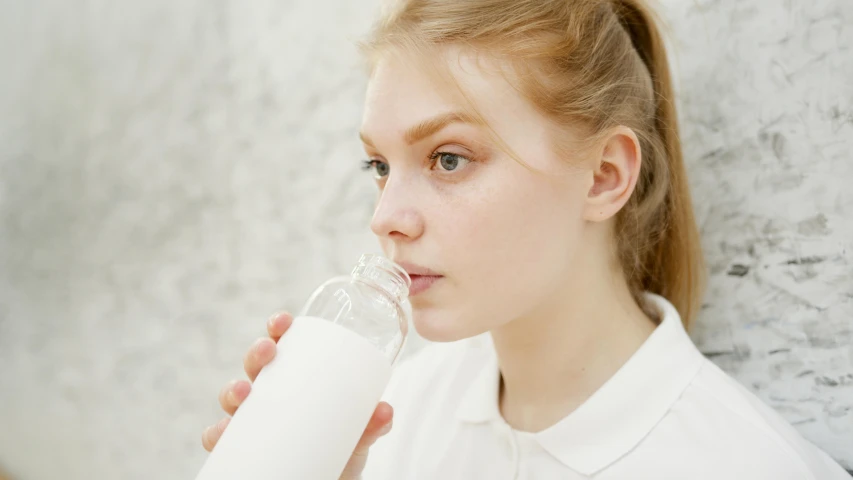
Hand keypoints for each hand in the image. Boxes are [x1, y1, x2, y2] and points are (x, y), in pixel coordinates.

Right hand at [200, 311, 394, 478]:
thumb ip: (371, 425)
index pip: (284, 347)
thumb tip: (385, 412)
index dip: (278, 329)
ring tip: (242, 392)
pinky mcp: (244, 450)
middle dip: (256, 354)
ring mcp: (254, 422)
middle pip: (254, 368)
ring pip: (233, 400)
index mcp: (295, 380)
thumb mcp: (358, 435)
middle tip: (267, 351)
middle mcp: (269, 397)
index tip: (284, 320)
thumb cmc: (341, 448)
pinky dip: (216, 434)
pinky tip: (221, 432)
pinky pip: (221, 439)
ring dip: (231, 390)